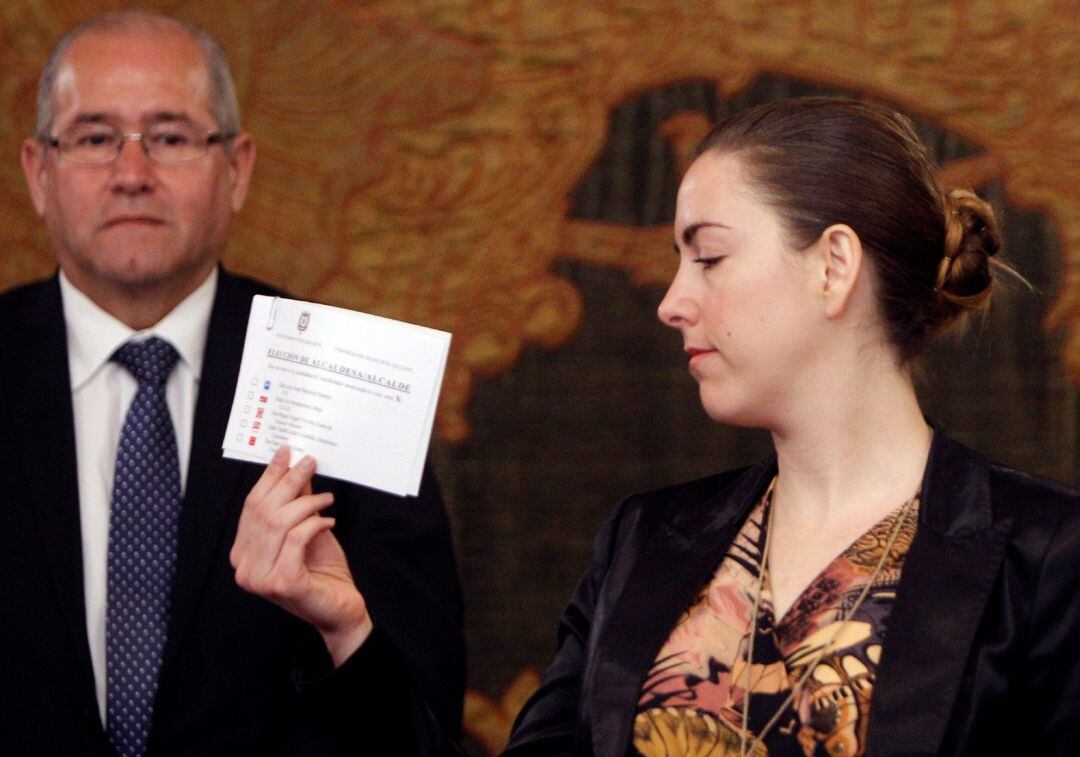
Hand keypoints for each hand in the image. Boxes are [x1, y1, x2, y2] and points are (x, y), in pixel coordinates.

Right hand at [230, 445, 372, 664]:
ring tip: (327, 498)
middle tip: (309, 462)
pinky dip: (314, 524)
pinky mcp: (280, 583)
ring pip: (278, 522)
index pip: (251, 506)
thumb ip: (296, 502)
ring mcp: (258, 578)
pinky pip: (296, 538)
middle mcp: (243, 566)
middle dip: (288, 481)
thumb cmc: (321, 571)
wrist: (339, 609)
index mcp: (242, 552)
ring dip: (306, 502)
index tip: (285, 453)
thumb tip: (294, 466)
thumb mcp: (306, 528)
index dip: (269, 477)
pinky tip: (328, 522)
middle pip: (263, 511)